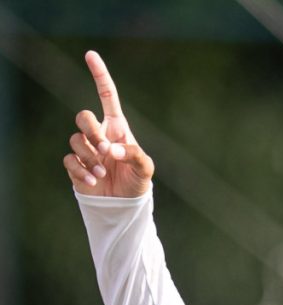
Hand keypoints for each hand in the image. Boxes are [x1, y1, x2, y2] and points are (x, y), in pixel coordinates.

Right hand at [64, 50, 153, 196]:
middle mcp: (99, 135)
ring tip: (103, 174)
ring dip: (89, 156)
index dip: (99, 75)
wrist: (125, 204)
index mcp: (117, 127)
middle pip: (83, 117)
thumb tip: (110, 149)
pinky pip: (69, 161)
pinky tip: (93, 181)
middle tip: (104, 150)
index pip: (106, 96)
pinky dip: (81, 171)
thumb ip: (133, 154)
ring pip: (75, 140)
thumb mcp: (145, 167)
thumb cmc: (137, 180)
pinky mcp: (76, 166)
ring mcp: (86, 149)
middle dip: (91, 131)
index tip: (90, 55)